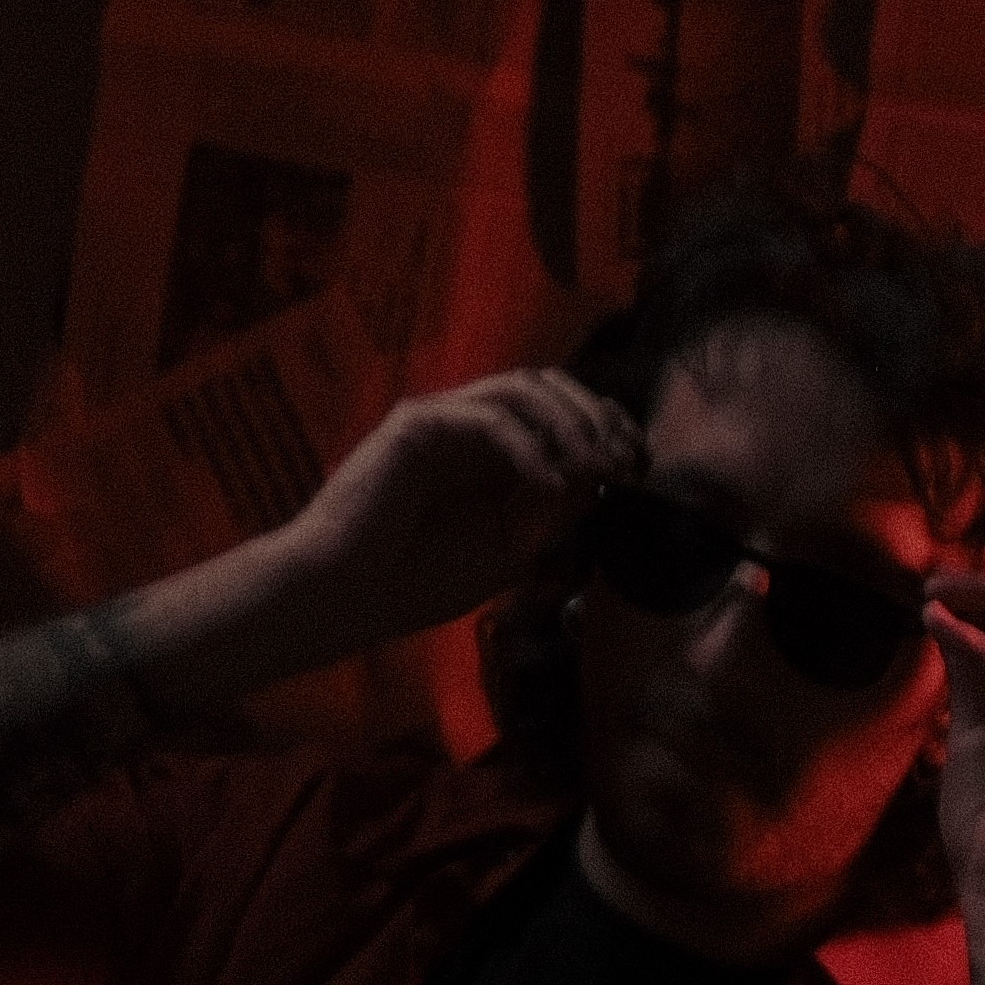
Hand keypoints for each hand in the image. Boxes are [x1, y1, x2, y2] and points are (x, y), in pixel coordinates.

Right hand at [261, 370, 639, 652]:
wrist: (346, 597)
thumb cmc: (415, 582)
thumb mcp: (508, 549)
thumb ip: (551, 512)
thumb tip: (602, 476)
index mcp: (493, 456)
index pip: (561, 415)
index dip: (606, 428)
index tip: (638, 464)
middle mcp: (470, 428)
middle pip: (549, 386)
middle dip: (597, 416)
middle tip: (626, 458)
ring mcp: (442, 420)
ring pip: (522, 389)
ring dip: (570, 422)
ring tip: (598, 465)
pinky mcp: (416, 425)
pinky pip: (487, 418)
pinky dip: (529, 446)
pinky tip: (551, 481)